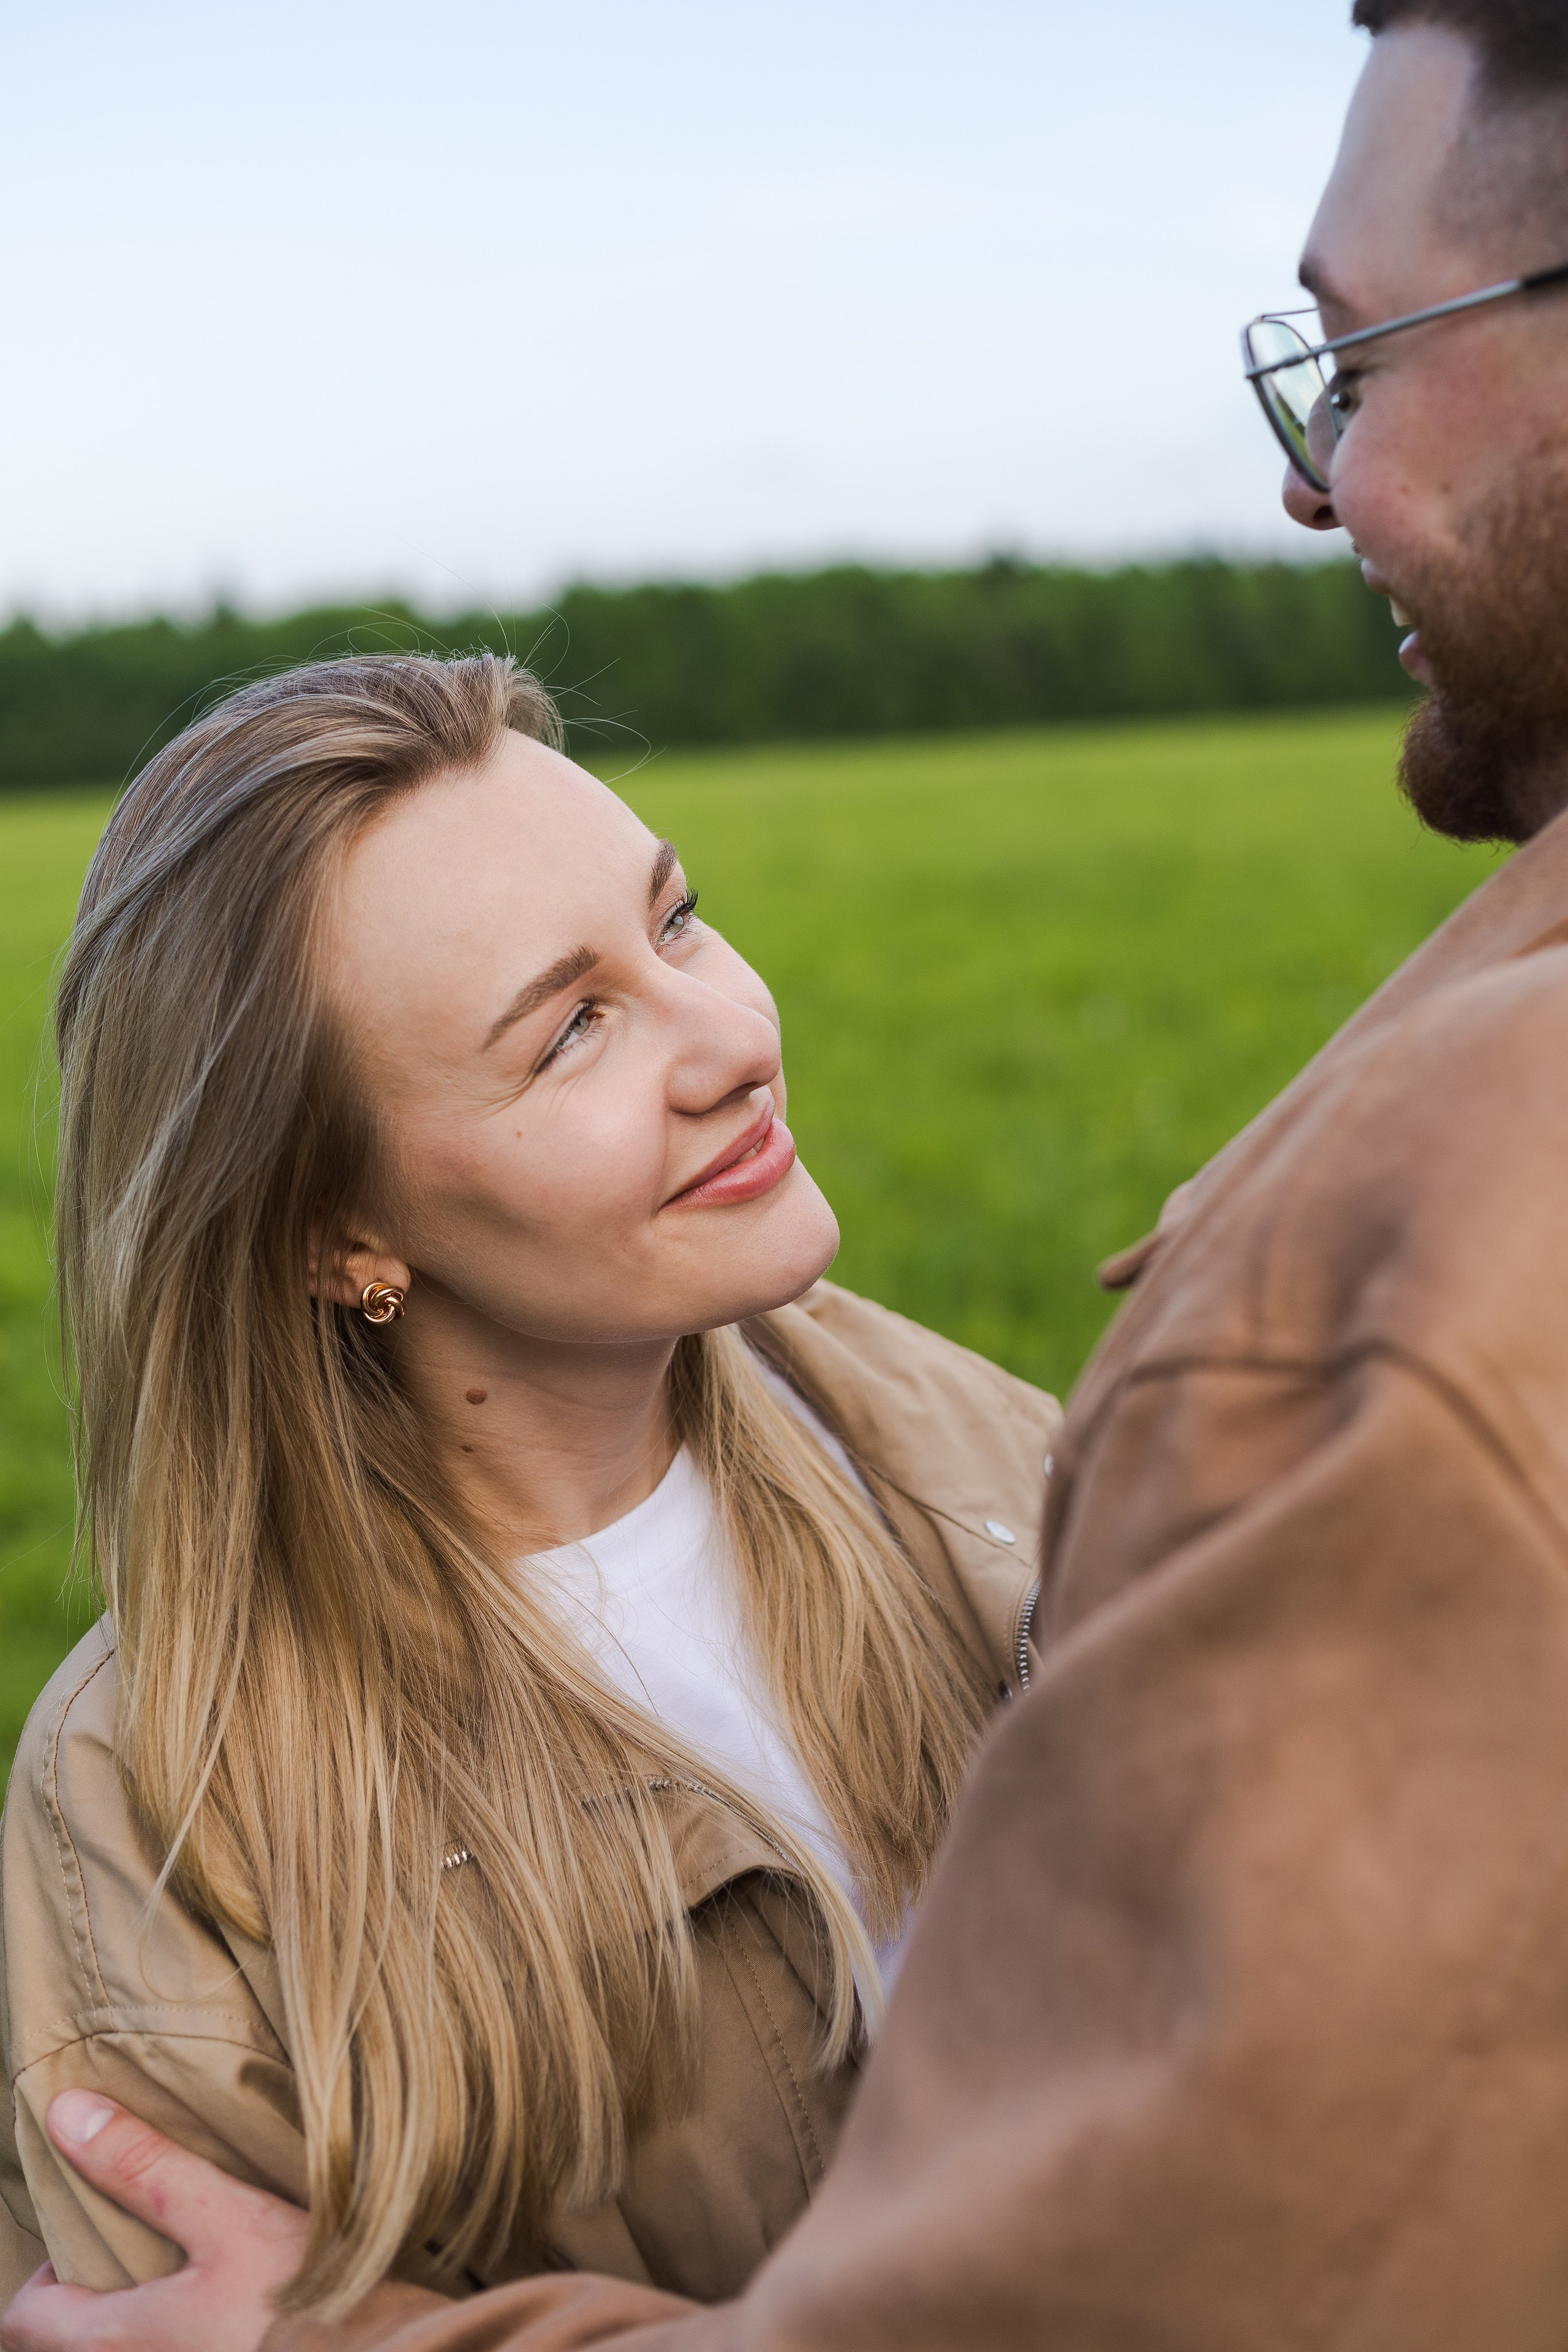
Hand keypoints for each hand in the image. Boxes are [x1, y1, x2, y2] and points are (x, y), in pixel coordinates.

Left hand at [1, 2090, 308, 2351]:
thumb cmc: (298, 2299)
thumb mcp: (226, 2216)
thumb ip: (145, 2168)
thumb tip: (68, 2115)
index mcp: (113, 2344)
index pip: (24, 2319)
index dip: (45, 2271)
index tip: (94, 2230)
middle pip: (67, 2344)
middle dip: (89, 2297)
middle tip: (137, 2248)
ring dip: (133, 2320)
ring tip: (182, 2275)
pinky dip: (172, 2334)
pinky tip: (223, 2310)